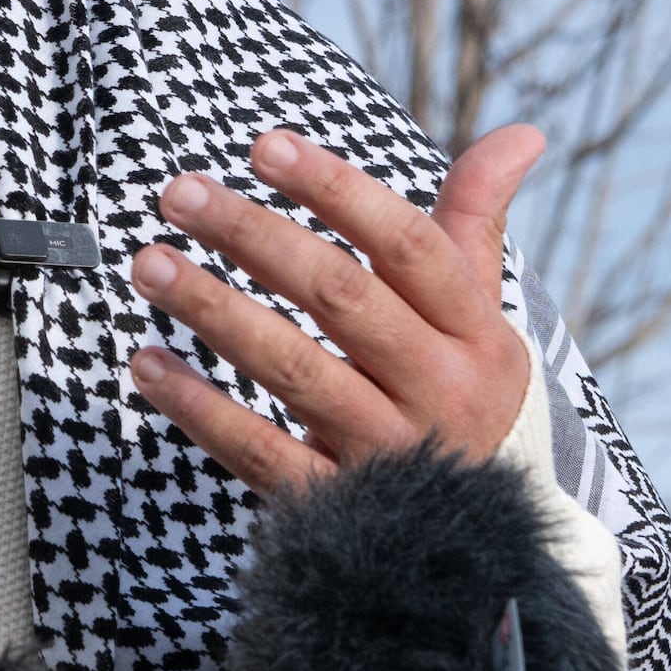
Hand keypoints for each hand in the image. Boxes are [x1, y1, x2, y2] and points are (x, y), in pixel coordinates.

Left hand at [122, 123, 544, 495]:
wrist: (482, 539)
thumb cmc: (462, 395)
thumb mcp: (481, 316)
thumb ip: (476, 222)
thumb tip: (521, 131)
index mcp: (476, 334)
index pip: (406, 245)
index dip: (337, 190)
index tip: (264, 145)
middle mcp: (439, 390)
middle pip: (341, 298)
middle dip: (255, 237)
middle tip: (180, 193)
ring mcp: (388, 450)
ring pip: (294, 370)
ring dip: (214, 310)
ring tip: (150, 263)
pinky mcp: (338, 503)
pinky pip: (260, 452)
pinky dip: (199, 408)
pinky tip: (148, 363)